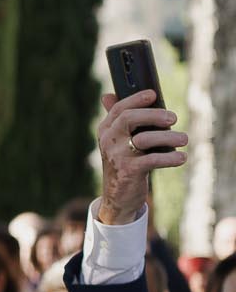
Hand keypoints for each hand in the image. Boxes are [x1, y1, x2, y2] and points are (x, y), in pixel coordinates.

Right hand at [96, 90, 185, 226]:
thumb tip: (107, 95)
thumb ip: (116, 120)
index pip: (119, 109)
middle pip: (129, 118)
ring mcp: (117, 156)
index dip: (136, 99)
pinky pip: (152, 160)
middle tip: (174, 118)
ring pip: (144, 139)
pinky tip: (181, 158)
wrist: (117, 197)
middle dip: (154, 115)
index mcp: (106, 130)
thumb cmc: (123, 163)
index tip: (153, 94)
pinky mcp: (128, 171)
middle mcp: (108, 140)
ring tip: (184, 139)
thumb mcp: (116, 141)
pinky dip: (170, 158)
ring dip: (169, 138)